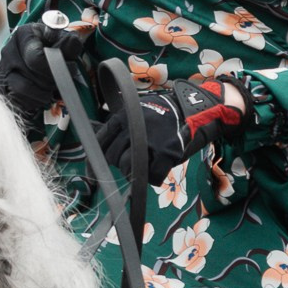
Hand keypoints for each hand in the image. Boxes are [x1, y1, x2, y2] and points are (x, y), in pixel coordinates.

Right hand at [0, 14, 95, 137]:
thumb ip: (69, 44)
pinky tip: (40, 94)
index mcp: (23, 35)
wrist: (36, 53)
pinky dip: (32, 102)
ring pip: (21, 90)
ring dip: (42, 94)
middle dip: (51, 83)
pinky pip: (16, 100)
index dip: (55, 69)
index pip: (36, 59)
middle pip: (31, 77)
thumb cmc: (51, 47)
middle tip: (62, 81)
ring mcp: (2, 69)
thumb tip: (72, 42)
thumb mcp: (62, 41)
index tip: (69, 69)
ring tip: (51, 89)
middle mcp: (8, 51)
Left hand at [93, 75, 246, 188]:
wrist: (190, 109)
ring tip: (141, 168)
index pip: (101, 141)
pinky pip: (152, 176)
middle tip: (129, 163)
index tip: (97, 167)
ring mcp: (150, 142)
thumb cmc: (161, 113)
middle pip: (114, 157)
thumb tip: (99, 144)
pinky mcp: (166, 152)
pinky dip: (153, 178)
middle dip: (119, 163)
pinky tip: (155, 173)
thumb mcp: (136, 110)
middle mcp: (134, 129)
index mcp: (124, 117)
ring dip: (133, 173)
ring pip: (129, 168)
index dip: (98, 156)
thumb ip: (120, 125)